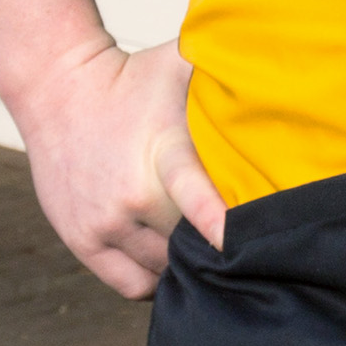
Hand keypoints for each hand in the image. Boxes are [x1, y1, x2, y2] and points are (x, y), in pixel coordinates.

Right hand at [9, 35, 226, 296]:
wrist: (58, 90)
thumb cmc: (133, 76)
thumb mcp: (182, 62)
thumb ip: (230, 71)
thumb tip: (286, 68)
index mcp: (162, 152)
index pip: (194, 193)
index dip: (219, 222)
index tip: (242, 242)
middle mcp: (132, 195)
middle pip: (191, 241)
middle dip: (216, 240)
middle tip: (246, 235)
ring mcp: (105, 222)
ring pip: (163, 268)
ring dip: (185, 261)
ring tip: (202, 243)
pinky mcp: (82, 241)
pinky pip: (131, 283)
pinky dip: (155, 279)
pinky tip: (170, 261)